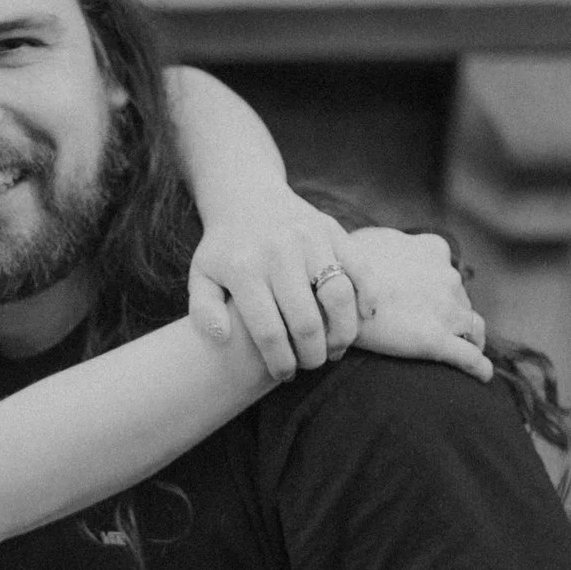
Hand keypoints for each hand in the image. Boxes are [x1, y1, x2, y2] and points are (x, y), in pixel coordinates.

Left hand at [186, 189, 358, 379]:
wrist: (244, 195)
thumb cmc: (224, 248)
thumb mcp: (201, 276)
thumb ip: (204, 310)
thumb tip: (222, 337)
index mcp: (244, 269)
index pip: (268, 332)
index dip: (281, 362)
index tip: (285, 374)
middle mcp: (278, 252)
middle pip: (307, 321)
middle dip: (313, 355)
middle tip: (312, 364)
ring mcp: (309, 238)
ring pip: (339, 297)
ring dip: (343, 333)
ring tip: (335, 348)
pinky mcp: (333, 229)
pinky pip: (361, 269)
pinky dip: (369, 297)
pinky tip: (363, 319)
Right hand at [340, 229, 491, 380]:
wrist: (329, 291)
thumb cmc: (341, 266)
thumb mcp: (368, 240)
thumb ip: (388, 244)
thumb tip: (382, 250)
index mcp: (432, 248)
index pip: (448, 272)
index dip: (442, 289)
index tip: (431, 301)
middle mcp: (447, 276)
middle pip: (460, 300)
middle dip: (452, 316)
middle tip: (435, 331)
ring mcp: (446, 309)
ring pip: (473, 328)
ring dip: (471, 340)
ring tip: (466, 354)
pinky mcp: (436, 341)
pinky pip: (470, 358)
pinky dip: (479, 368)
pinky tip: (482, 376)